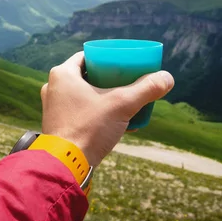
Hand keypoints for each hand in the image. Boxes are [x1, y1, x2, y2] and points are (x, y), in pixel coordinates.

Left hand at [40, 51, 173, 167]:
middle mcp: (53, 87)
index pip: (88, 56)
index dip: (107, 58)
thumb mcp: (122, 104)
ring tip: (125, 104)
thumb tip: (168, 78)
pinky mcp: (57, 124)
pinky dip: (96, 113)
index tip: (124, 64)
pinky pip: (80, 111)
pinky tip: (116, 123)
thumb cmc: (89, 128)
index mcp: (62, 74)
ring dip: (104, 98)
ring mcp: (53, 107)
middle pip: (87, 76)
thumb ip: (146, 89)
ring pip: (84, 95)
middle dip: (109, 80)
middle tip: (128, 84)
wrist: (67, 164)